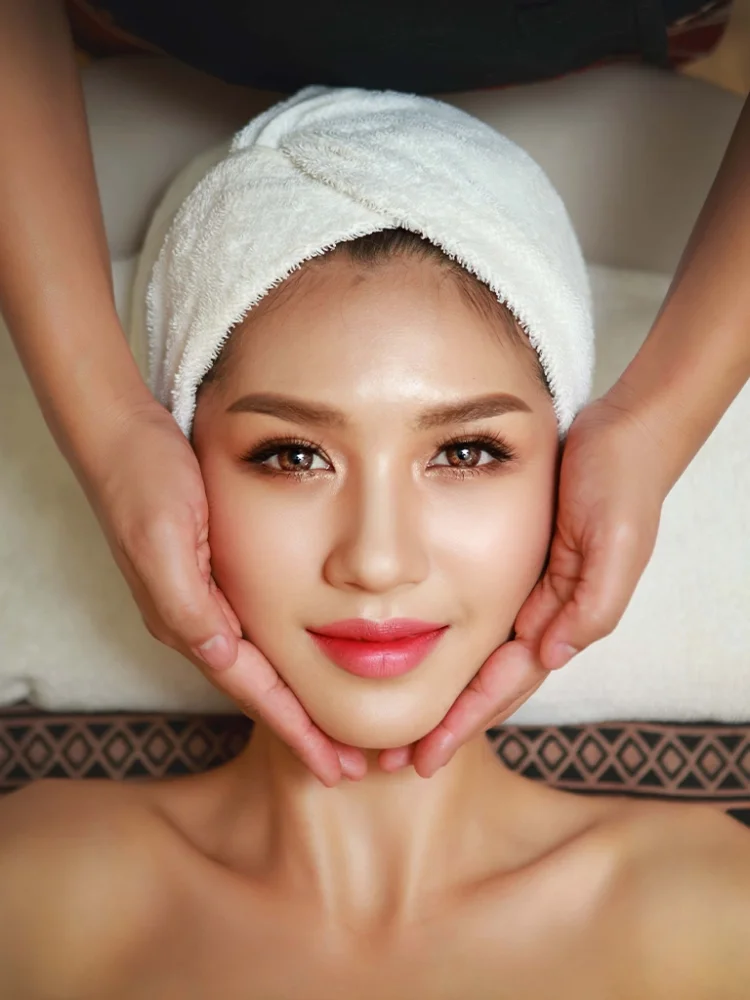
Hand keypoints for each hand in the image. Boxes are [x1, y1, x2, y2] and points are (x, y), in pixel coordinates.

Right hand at [84, 399, 366, 785]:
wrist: (121, 438)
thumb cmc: (144, 481)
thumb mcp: (165, 540)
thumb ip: (188, 604)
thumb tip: (219, 656)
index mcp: (189, 619)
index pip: (253, 689)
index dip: (296, 729)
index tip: (335, 765)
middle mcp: (197, 620)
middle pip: (261, 690)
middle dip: (303, 730)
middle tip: (350, 765)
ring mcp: (203, 602)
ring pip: (260, 668)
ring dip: (298, 701)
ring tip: (338, 730)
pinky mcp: (210, 580)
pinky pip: (256, 635)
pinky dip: (286, 661)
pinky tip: (307, 663)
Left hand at [379, 396, 666, 777]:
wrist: (624, 438)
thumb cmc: (620, 485)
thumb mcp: (612, 543)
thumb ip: (589, 604)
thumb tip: (551, 656)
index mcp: (565, 618)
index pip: (506, 682)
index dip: (465, 720)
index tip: (425, 754)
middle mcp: (544, 615)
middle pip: (488, 685)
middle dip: (447, 726)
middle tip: (394, 762)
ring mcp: (530, 596)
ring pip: (479, 660)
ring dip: (445, 699)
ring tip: (400, 730)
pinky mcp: (519, 571)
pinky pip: (481, 622)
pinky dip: (452, 651)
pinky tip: (423, 663)